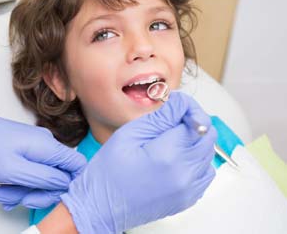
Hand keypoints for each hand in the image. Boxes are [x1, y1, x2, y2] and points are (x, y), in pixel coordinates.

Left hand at [0, 103, 85, 208]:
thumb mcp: (13, 170)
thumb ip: (44, 178)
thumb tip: (65, 183)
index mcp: (47, 146)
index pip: (77, 165)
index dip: (68, 184)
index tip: (48, 195)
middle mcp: (45, 144)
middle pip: (57, 176)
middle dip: (38, 192)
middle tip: (18, 199)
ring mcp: (34, 146)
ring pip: (41, 177)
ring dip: (23, 191)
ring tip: (1, 194)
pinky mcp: (24, 150)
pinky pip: (29, 172)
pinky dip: (17, 183)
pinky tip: (2, 189)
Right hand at [60, 92, 216, 232]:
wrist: (101, 207)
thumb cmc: (108, 173)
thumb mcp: (129, 134)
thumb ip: (160, 117)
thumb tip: (181, 103)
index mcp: (168, 155)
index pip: (196, 121)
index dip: (187, 109)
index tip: (176, 107)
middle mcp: (184, 174)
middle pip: (207, 137)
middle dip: (193, 122)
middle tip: (171, 121)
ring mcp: (188, 189)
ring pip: (208, 154)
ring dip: (194, 142)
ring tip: (170, 141)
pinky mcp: (188, 199)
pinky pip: (204, 173)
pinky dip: (195, 161)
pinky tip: (175, 158)